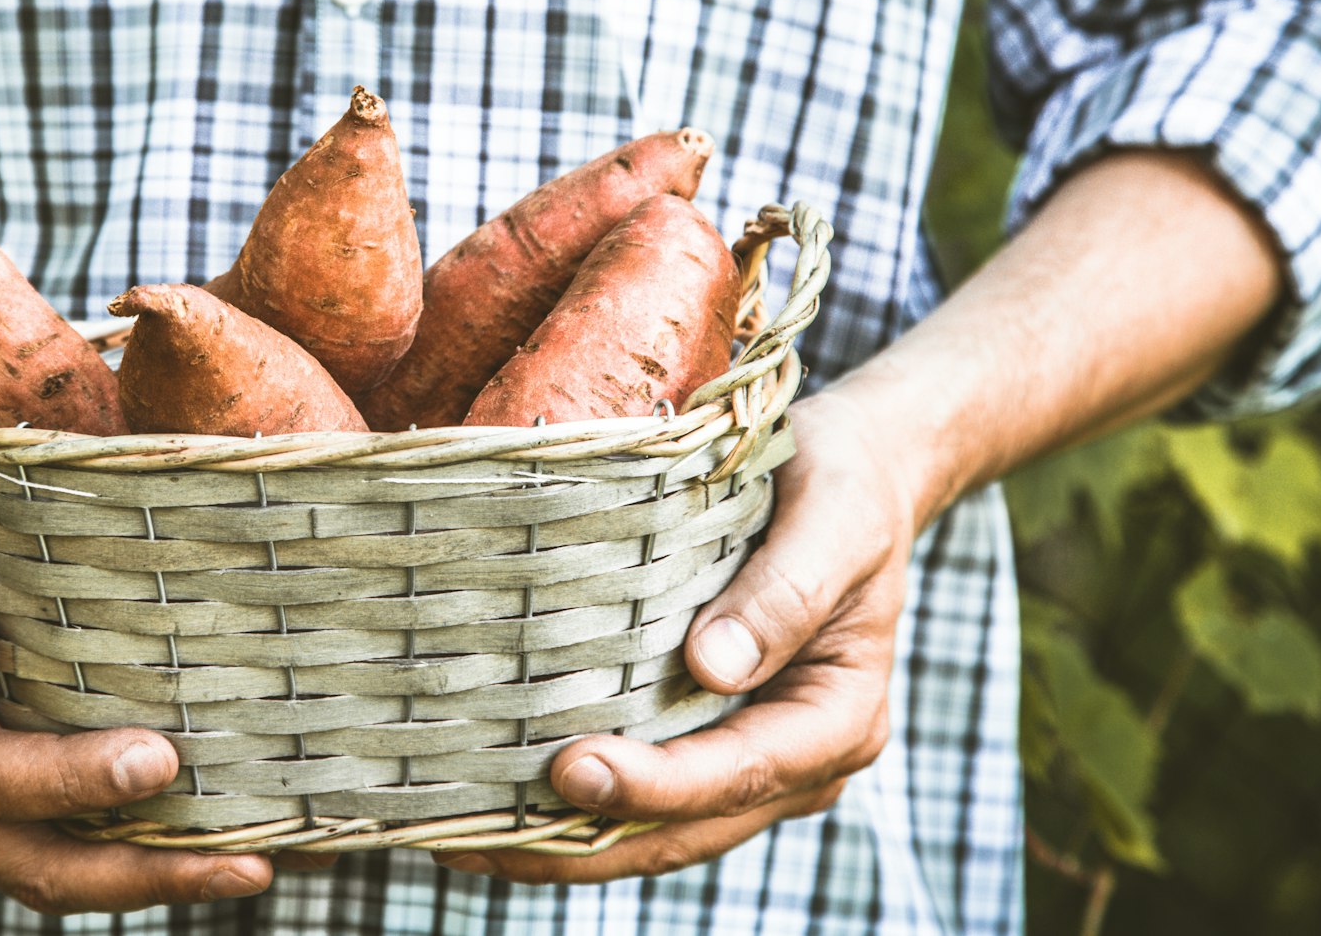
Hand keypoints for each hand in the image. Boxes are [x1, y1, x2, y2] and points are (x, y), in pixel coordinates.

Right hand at [0, 428, 273, 913]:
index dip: (65, 780)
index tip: (158, 761)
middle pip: (28, 857)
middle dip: (135, 869)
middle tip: (241, 861)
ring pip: (53, 869)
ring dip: (149, 877)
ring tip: (249, 867)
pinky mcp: (1, 786)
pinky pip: (68, 841)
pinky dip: (139, 852)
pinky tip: (220, 840)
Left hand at [435, 389, 911, 883]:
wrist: (855, 479)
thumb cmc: (845, 490)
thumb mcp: (835, 521)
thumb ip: (785, 593)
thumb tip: (712, 668)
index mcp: (838, 718)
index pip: (741, 773)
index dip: (657, 786)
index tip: (573, 769)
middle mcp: (796, 760)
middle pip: (687, 829)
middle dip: (587, 840)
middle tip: (479, 836)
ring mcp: (748, 759)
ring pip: (655, 829)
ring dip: (565, 841)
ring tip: (465, 840)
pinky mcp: (704, 738)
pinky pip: (641, 793)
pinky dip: (574, 805)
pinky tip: (496, 801)